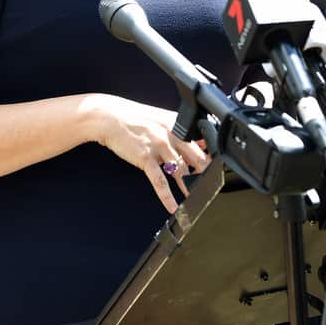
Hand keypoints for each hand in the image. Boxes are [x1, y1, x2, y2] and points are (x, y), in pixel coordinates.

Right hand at [88, 94, 210, 212]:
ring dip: (189, 187)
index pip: (201, 142)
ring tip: (195, 199)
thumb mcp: (161, 120)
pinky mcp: (145, 158)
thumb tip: (200, 143)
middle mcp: (171, 134)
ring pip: (180, 171)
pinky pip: (160, 181)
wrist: (109, 118)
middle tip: (211, 186)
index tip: (216, 168)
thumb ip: (180, 132)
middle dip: (204, 173)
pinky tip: (172, 206)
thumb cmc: (134, 119)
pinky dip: (167, 196)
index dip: (209, 157)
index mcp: (176, 124)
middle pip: (196, 158)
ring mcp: (158, 146)